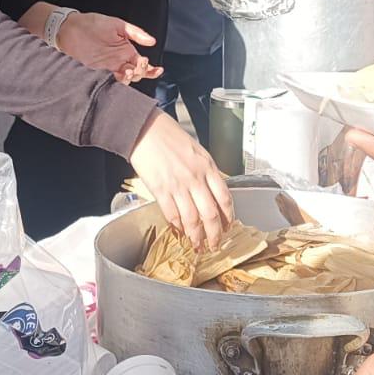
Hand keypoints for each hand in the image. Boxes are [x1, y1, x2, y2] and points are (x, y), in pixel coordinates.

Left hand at [55, 13, 163, 84]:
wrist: (70, 28)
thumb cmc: (93, 23)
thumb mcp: (117, 24)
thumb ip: (135, 33)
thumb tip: (152, 41)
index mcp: (126, 50)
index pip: (142, 64)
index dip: (151, 69)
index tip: (156, 69)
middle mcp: (119, 61)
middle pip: (136, 74)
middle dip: (140, 73)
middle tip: (137, 66)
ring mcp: (108, 68)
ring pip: (124, 80)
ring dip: (129, 79)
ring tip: (127, 71)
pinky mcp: (96, 73)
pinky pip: (109, 82)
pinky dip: (115, 83)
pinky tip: (118, 78)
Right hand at [127, 111, 233, 249]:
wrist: (145, 129)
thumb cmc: (169, 136)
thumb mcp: (197, 151)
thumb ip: (206, 171)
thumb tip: (212, 192)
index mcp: (207, 167)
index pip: (224, 198)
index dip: (228, 216)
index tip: (228, 226)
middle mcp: (195, 178)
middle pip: (210, 214)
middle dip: (214, 234)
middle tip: (215, 244)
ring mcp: (177, 185)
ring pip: (192, 219)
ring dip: (196, 236)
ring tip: (197, 245)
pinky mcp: (160, 190)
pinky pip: (172, 214)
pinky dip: (177, 226)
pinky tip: (180, 231)